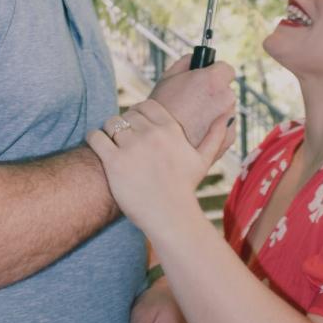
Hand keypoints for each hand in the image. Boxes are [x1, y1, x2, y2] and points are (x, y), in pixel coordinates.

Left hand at [88, 98, 233, 232]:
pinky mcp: (114, 162)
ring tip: (111, 144)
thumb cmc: (185, 188)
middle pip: (127, 114)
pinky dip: (94, 138)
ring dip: (109, 131)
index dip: (139, 113)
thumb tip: (228, 114)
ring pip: (111, 123)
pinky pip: (96, 137)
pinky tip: (98, 147)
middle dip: (125, 124)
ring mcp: (131, 147)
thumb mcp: (203, 160)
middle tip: (124, 139)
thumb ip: (215, 135)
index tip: (137, 127)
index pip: (146, 105)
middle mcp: (151, 134)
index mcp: (170, 129)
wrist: (170, 216)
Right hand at [149, 52, 235, 147]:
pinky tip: (197, 131)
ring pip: (226, 110)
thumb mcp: (168, 77)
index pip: (226, 69)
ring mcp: (229, 120)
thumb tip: (196, 57)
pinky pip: (226, 128)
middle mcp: (226, 98)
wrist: (159, 144)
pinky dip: (216, 130)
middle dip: (213, 94)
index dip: (214, 73)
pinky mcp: (228, 138)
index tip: (206, 79)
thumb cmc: (160, 109)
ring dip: (215, 112)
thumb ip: (187, 62)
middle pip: (226, 90)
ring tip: (192, 119)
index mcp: (213, 80)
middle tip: (193, 102)